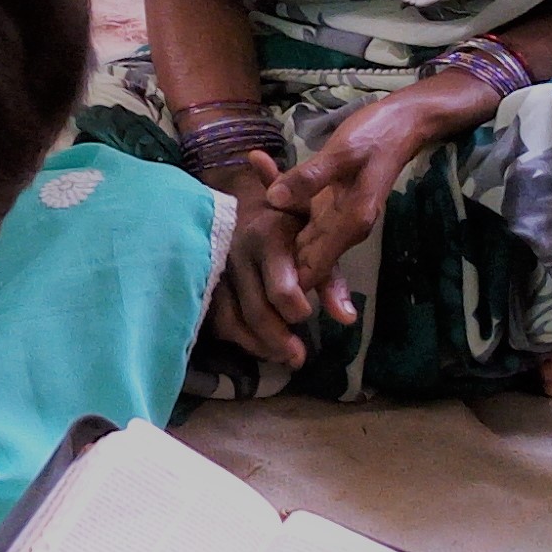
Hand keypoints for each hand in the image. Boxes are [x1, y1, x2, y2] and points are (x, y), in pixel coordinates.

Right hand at [206, 154, 317, 370]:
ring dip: (255, 345)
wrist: (242, 194)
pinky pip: (214, 317)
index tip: (306, 317)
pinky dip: (235, 336)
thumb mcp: (315, 236)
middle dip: (277, 340)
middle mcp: (238, 255)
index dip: (294, 310)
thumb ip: (331, 279)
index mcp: (269, 238)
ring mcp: (216, 268)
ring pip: (229, 320)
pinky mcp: (204, 279)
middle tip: (297, 358)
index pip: (280, 287)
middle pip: (254, 311)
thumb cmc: (288, 216)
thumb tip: (347, 319)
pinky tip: (255, 345)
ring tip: (279, 357)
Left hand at [264, 81, 485, 322]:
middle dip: (277, 268)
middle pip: (306, 261)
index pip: (314, 268)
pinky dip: (281, 205)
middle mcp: (344, 229)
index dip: (288, 283)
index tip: (257, 290)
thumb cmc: (376, 136)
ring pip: (301, 239)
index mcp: (348, 224)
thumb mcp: (342, 152)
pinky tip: (258, 179)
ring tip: (240, 232)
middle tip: (239, 270)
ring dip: (275, 237)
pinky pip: (301, 215)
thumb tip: (274, 199)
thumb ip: (309, 177)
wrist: (404, 123)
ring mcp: (337, 218)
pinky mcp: (331, 204)